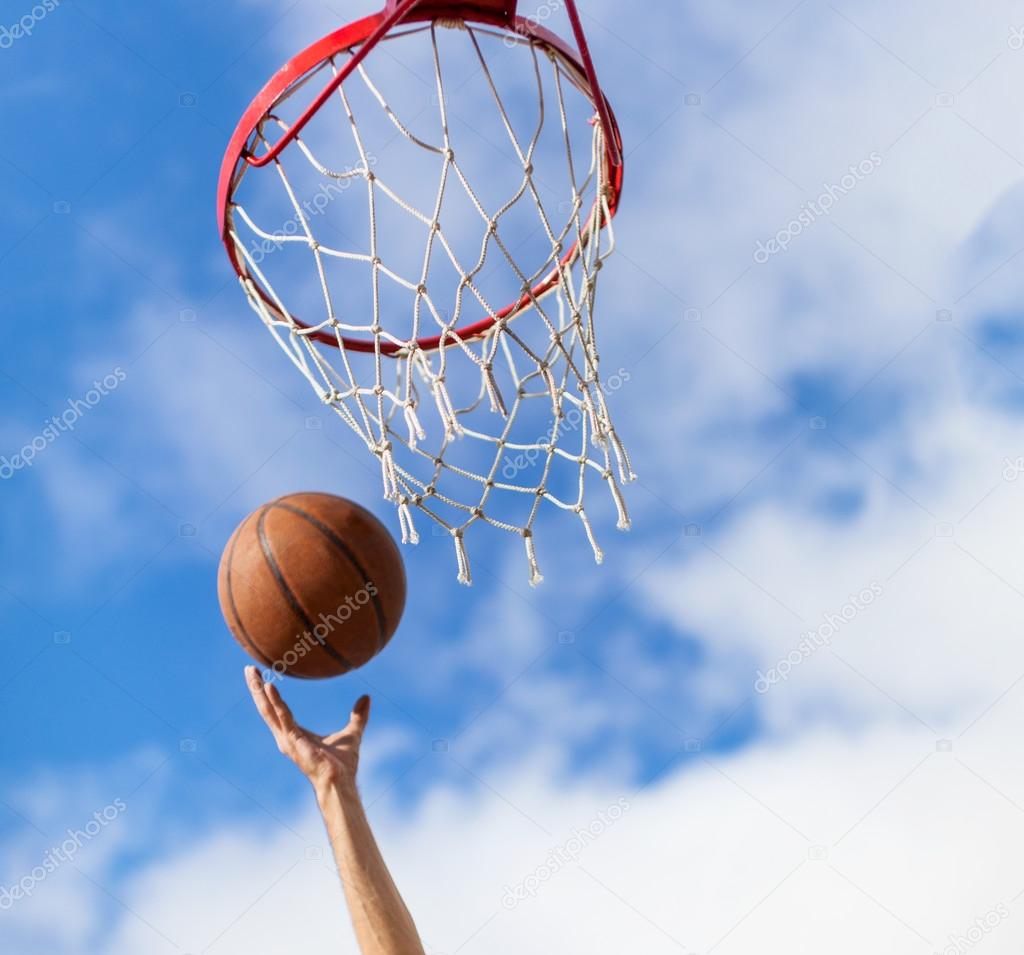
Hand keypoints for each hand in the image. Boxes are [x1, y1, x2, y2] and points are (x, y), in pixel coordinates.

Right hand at [246, 666, 369, 793]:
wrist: (341, 782)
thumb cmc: (343, 764)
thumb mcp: (352, 733)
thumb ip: (358, 716)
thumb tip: (366, 698)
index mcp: (295, 734)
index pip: (276, 710)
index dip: (268, 695)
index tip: (262, 677)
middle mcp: (285, 736)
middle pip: (266, 707)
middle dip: (256, 688)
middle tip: (248, 668)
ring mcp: (287, 739)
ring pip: (268, 710)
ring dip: (258, 691)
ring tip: (251, 671)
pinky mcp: (293, 741)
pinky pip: (282, 717)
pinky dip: (276, 701)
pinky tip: (268, 687)